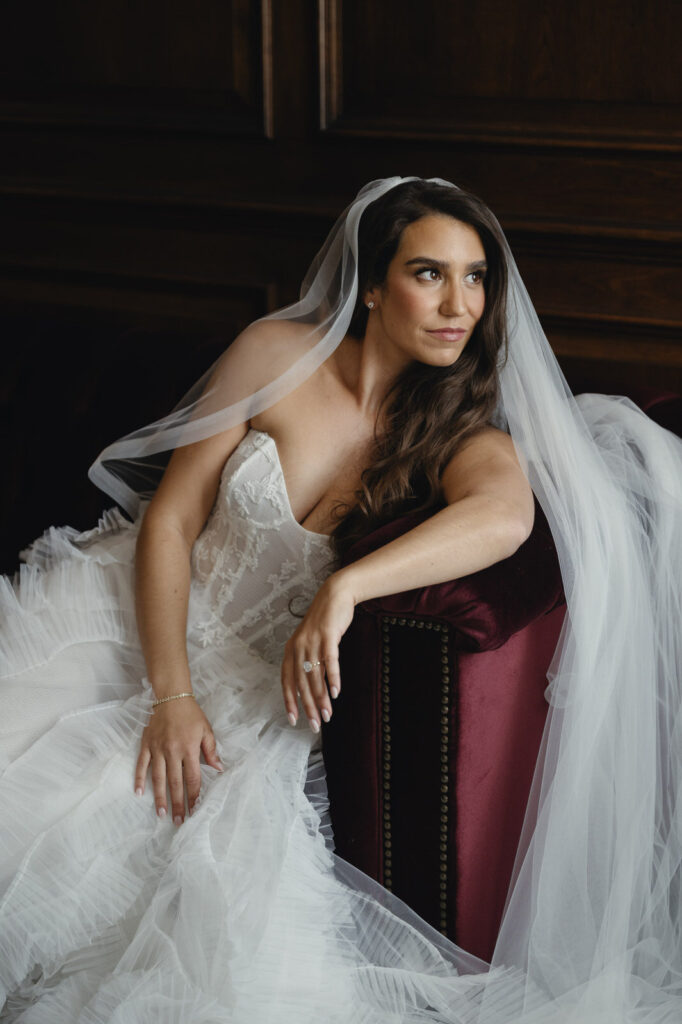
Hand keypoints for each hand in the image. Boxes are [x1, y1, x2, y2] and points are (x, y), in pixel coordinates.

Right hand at [134, 697, 222, 823]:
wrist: (171, 697)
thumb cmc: (191, 714)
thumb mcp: (206, 730)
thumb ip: (211, 750)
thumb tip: (219, 768)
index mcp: (189, 749)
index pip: (192, 778)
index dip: (194, 795)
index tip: (194, 810)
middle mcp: (172, 751)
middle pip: (175, 783)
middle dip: (177, 804)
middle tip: (178, 821)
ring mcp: (157, 749)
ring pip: (158, 778)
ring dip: (160, 797)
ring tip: (161, 814)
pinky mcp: (146, 745)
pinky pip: (141, 765)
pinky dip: (139, 779)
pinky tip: (139, 794)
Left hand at [281, 572, 355, 731]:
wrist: (335, 595)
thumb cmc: (325, 622)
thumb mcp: (312, 642)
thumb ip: (309, 663)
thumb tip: (311, 689)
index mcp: (291, 649)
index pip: (286, 680)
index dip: (289, 701)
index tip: (294, 720)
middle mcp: (298, 646)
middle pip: (301, 682)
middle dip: (308, 706)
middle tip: (316, 725)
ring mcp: (313, 640)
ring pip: (315, 675)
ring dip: (321, 698)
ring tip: (328, 714)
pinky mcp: (328, 635)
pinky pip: (330, 661)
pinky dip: (333, 678)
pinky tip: (336, 692)